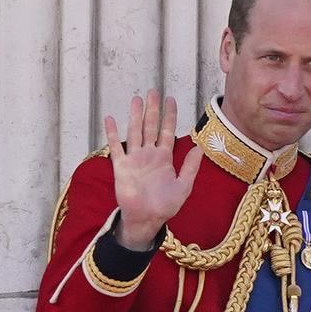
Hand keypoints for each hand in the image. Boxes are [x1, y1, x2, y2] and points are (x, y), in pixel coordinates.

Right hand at [104, 90, 203, 249]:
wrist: (147, 219)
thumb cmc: (165, 206)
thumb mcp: (184, 187)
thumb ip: (190, 167)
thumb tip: (200, 147)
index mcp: (164, 158)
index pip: (167, 131)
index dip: (169, 116)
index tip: (170, 100)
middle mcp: (149, 155)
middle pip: (150, 127)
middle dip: (152, 110)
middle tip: (153, 91)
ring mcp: (134, 159)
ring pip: (135, 132)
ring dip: (135, 116)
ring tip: (136, 99)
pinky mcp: (121, 167)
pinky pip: (115, 147)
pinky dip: (112, 134)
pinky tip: (110, 119)